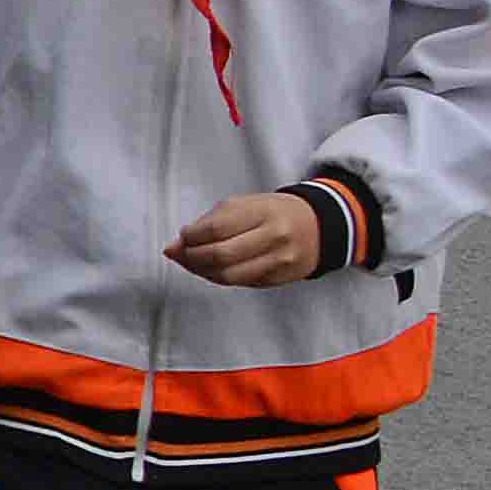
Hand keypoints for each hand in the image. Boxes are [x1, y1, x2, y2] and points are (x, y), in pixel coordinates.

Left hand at [167, 191, 328, 289]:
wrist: (317, 226)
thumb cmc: (273, 212)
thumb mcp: (242, 205)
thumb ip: (207, 223)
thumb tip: (173, 247)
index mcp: (262, 212)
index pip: (216, 229)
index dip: (191, 237)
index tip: (183, 237)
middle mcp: (274, 236)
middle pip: (220, 255)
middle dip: (192, 257)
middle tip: (182, 253)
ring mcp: (279, 260)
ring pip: (229, 276)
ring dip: (202, 272)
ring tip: (193, 263)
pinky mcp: (279, 279)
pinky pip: (240, 283)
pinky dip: (218, 278)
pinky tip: (211, 270)